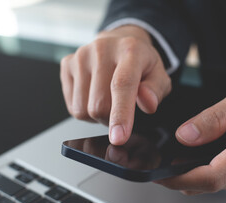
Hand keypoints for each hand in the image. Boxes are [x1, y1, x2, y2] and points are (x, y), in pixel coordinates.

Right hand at [60, 26, 170, 144]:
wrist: (118, 41)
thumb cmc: (139, 63)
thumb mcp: (158, 75)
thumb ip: (156, 90)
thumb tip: (148, 103)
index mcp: (130, 50)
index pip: (122, 85)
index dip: (120, 114)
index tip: (118, 137)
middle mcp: (102, 49)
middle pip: (99, 105)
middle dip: (111, 119)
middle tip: (121, 109)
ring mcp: (81, 56)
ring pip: (83, 109)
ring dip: (96, 116)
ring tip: (108, 100)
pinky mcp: (67, 64)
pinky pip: (72, 106)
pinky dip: (84, 109)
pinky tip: (93, 95)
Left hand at [155, 82, 225, 198]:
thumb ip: (214, 116)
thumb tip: (184, 135)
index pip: (212, 176)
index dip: (180, 179)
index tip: (160, 175)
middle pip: (208, 184)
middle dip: (181, 176)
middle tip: (163, 162)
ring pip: (214, 186)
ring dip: (194, 175)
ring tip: (183, 156)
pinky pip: (223, 185)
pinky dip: (208, 175)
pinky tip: (207, 158)